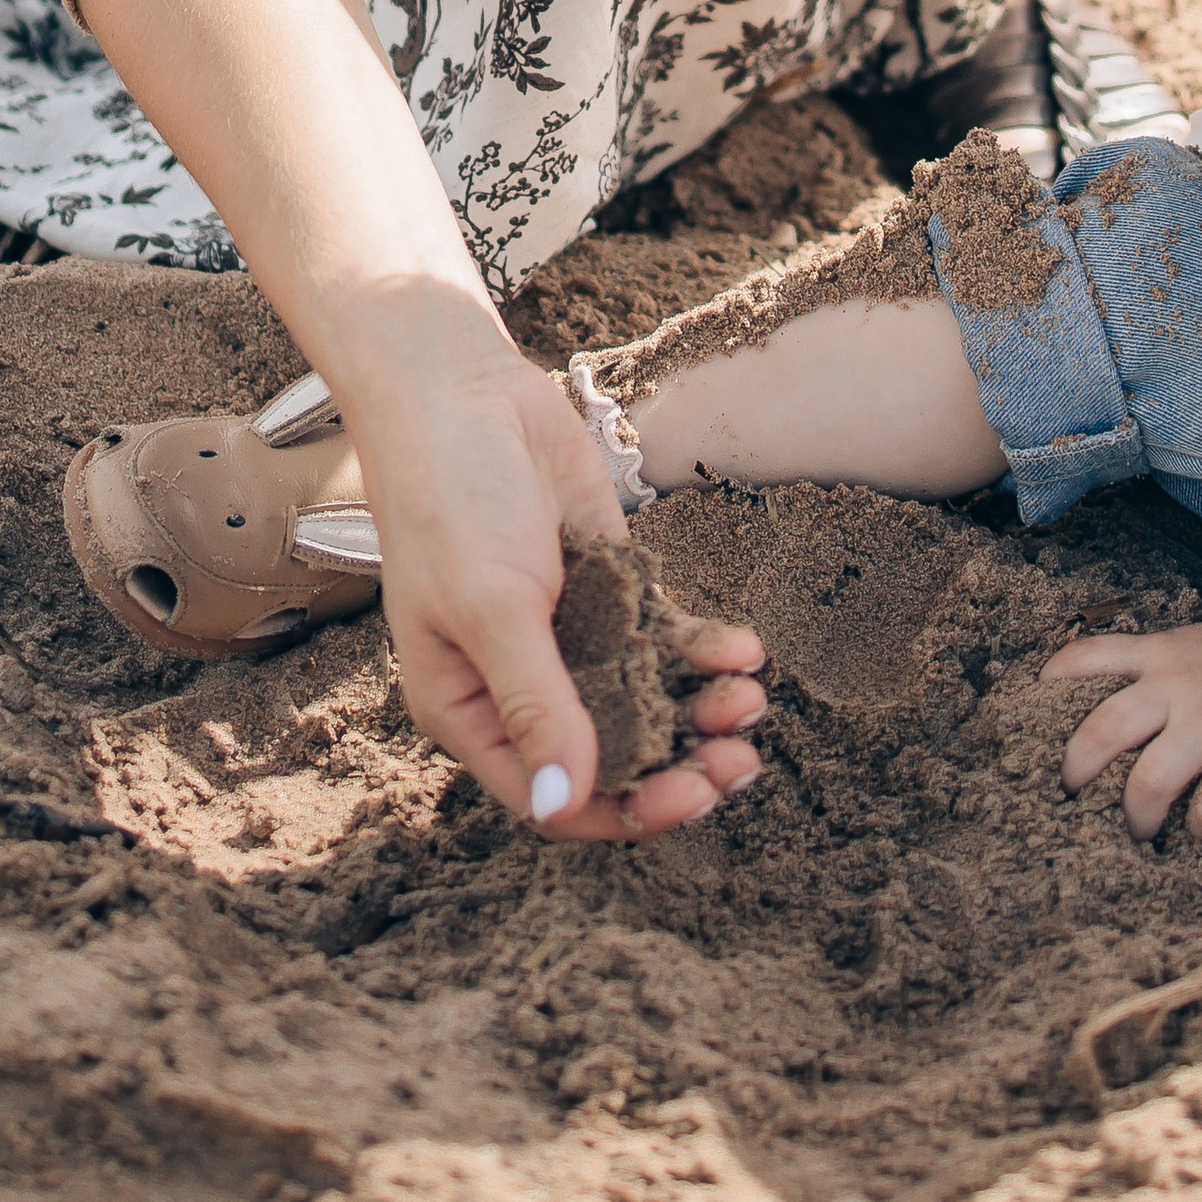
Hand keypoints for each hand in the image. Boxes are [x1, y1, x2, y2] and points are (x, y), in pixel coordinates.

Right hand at [356, 339, 766, 843]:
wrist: (462, 391)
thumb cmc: (450, 500)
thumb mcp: (493, 608)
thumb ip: (536, 702)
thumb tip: (565, 803)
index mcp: (470, 709)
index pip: (554, 796)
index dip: (624, 809)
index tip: (692, 796)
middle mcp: (520, 683)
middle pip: (611, 755)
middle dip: (680, 765)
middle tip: (741, 761)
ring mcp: (568, 633)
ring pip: (646, 700)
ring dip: (701, 710)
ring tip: (751, 701)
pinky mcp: (606, 582)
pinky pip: (662, 636)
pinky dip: (703, 649)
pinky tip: (744, 648)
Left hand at [1042, 580, 1201, 842]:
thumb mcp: (1198, 640)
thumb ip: (1160, 665)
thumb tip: (1126, 700)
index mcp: (1162, 656)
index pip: (1093, 656)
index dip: (1056, 676)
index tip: (1034, 697)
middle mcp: (1177, 691)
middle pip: (1103, 730)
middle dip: (1076, 768)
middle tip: (1071, 791)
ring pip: (1148, 782)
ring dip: (1135, 816)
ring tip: (1138, 831)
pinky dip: (1200, 830)